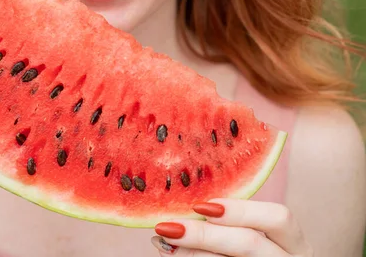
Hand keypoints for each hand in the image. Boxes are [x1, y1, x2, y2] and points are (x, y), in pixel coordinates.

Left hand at [151, 199, 313, 255]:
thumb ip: (225, 225)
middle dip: (205, 234)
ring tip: (164, 245)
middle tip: (169, 228)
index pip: (279, 217)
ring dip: (193, 255)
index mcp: (293, 243)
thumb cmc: (247, 253)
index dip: (240, 209)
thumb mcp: (248, 238)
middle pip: (250, 243)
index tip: (201, 205)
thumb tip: (179, 214)